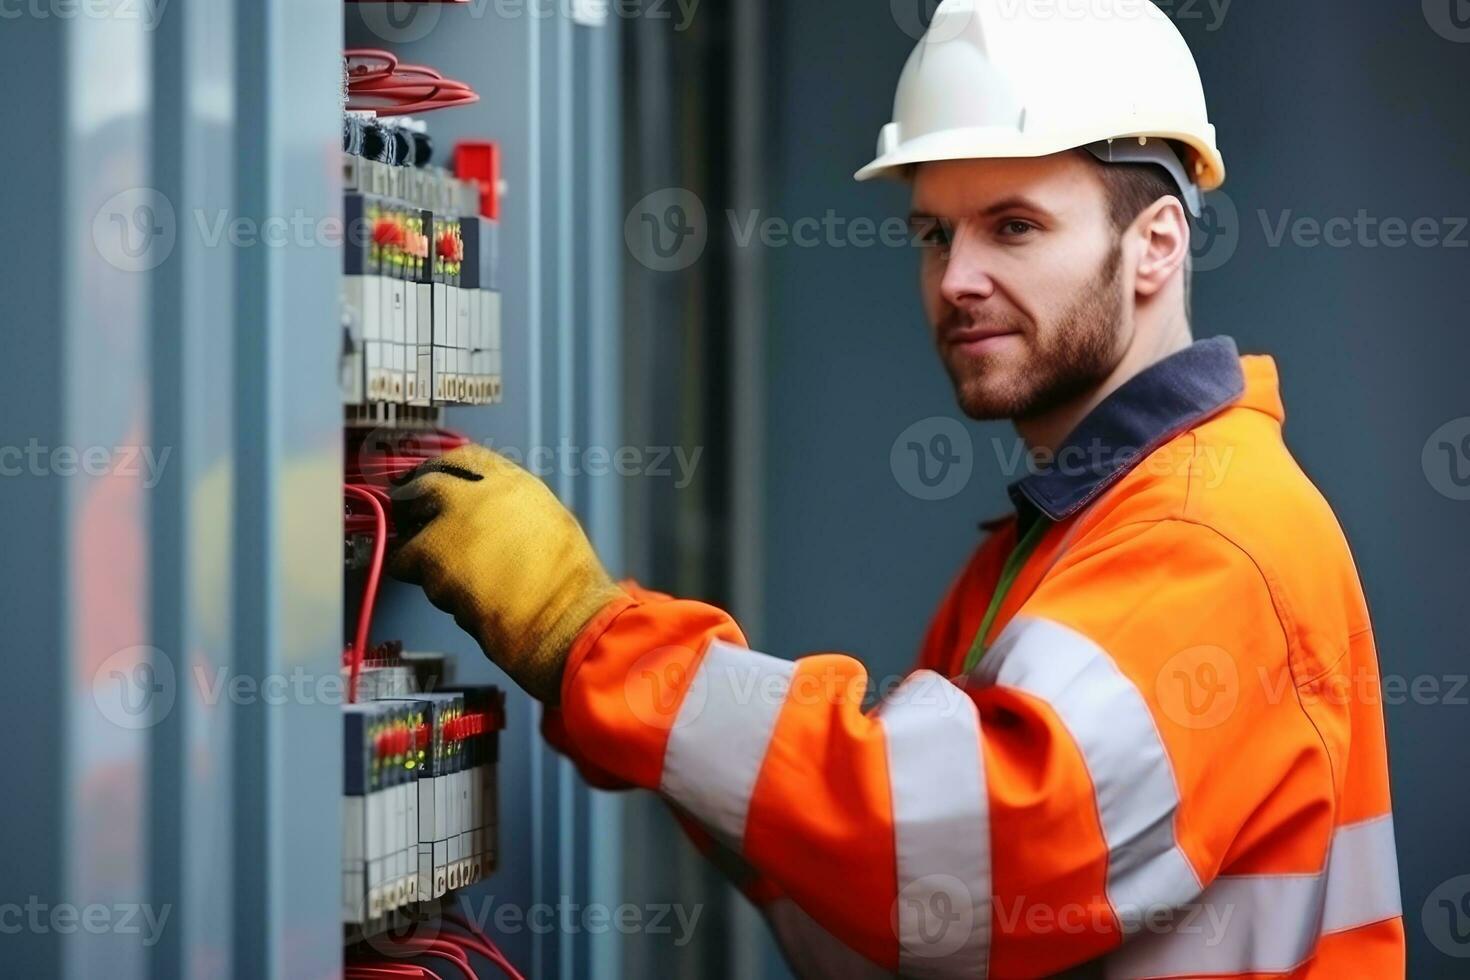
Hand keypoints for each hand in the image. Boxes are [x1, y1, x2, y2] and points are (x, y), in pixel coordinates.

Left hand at [388, 444, 625, 702]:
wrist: (562, 619)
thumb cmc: (566, 586)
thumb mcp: (549, 526)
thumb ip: (511, 512)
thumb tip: (486, 520)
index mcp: (514, 484)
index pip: (464, 458)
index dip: (440, 469)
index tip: (426, 480)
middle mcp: (480, 495)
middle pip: (424, 485)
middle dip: (410, 502)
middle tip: (407, 518)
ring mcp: (453, 523)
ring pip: (414, 533)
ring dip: (421, 555)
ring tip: (452, 580)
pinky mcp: (432, 557)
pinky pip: (407, 566)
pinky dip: (420, 581)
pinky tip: (451, 596)